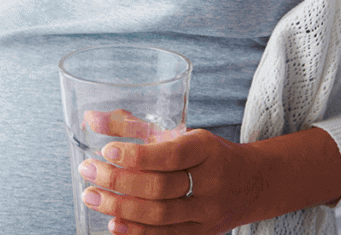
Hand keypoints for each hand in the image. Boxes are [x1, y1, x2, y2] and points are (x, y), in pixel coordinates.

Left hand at [78, 124, 266, 234]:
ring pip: (160, 215)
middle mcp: (210, 182)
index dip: (137, 155)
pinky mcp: (202, 233)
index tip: (107, 150)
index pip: (170, 155)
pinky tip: (114, 223)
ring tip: (92, 197)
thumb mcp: (178, 133)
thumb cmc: (207, 154)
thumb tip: (90, 118)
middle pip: (160, 187)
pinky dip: (137, 232)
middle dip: (119, 182)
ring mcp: (207, 212)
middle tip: (88, 172)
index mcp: (205, 149)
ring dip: (120, 208)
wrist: (253, 183)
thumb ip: (133, 126)